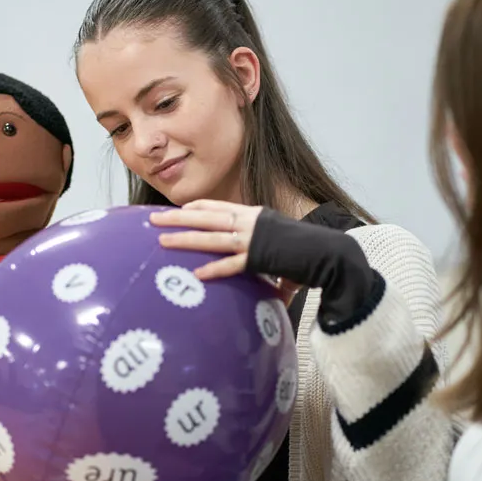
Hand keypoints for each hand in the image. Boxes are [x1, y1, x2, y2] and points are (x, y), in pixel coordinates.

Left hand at [150, 200, 300, 302]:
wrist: (329, 252)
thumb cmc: (307, 250)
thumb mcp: (280, 241)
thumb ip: (264, 252)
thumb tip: (256, 266)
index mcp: (254, 214)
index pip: (219, 206)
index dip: (196, 207)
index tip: (178, 209)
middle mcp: (250, 222)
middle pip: (206, 217)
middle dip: (177, 218)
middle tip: (153, 219)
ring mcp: (253, 239)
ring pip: (212, 237)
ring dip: (185, 239)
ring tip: (162, 241)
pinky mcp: (260, 259)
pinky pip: (232, 265)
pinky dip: (214, 269)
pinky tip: (197, 274)